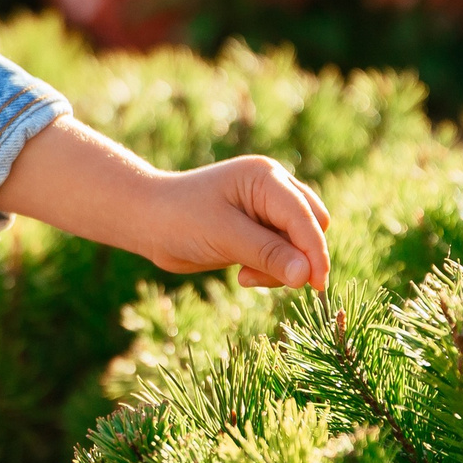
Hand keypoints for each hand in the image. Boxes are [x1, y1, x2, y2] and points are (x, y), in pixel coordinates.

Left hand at [0, 119, 330, 290]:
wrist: (146, 222)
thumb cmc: (178, 219)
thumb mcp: (223, 236)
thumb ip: (267, 254)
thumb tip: (307, 276)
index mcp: (266, 177)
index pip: (305, 216)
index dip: (314, 251)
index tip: (316, 285)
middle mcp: (272, 188)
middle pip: (311, 227)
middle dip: (298, 258)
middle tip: (263, 279)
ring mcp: (267, 208)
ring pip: (299, 244)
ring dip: (281, 267)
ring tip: (245, 277)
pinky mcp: (259, 229)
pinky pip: (283, 254)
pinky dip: (270, 269)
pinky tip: (242, 275)